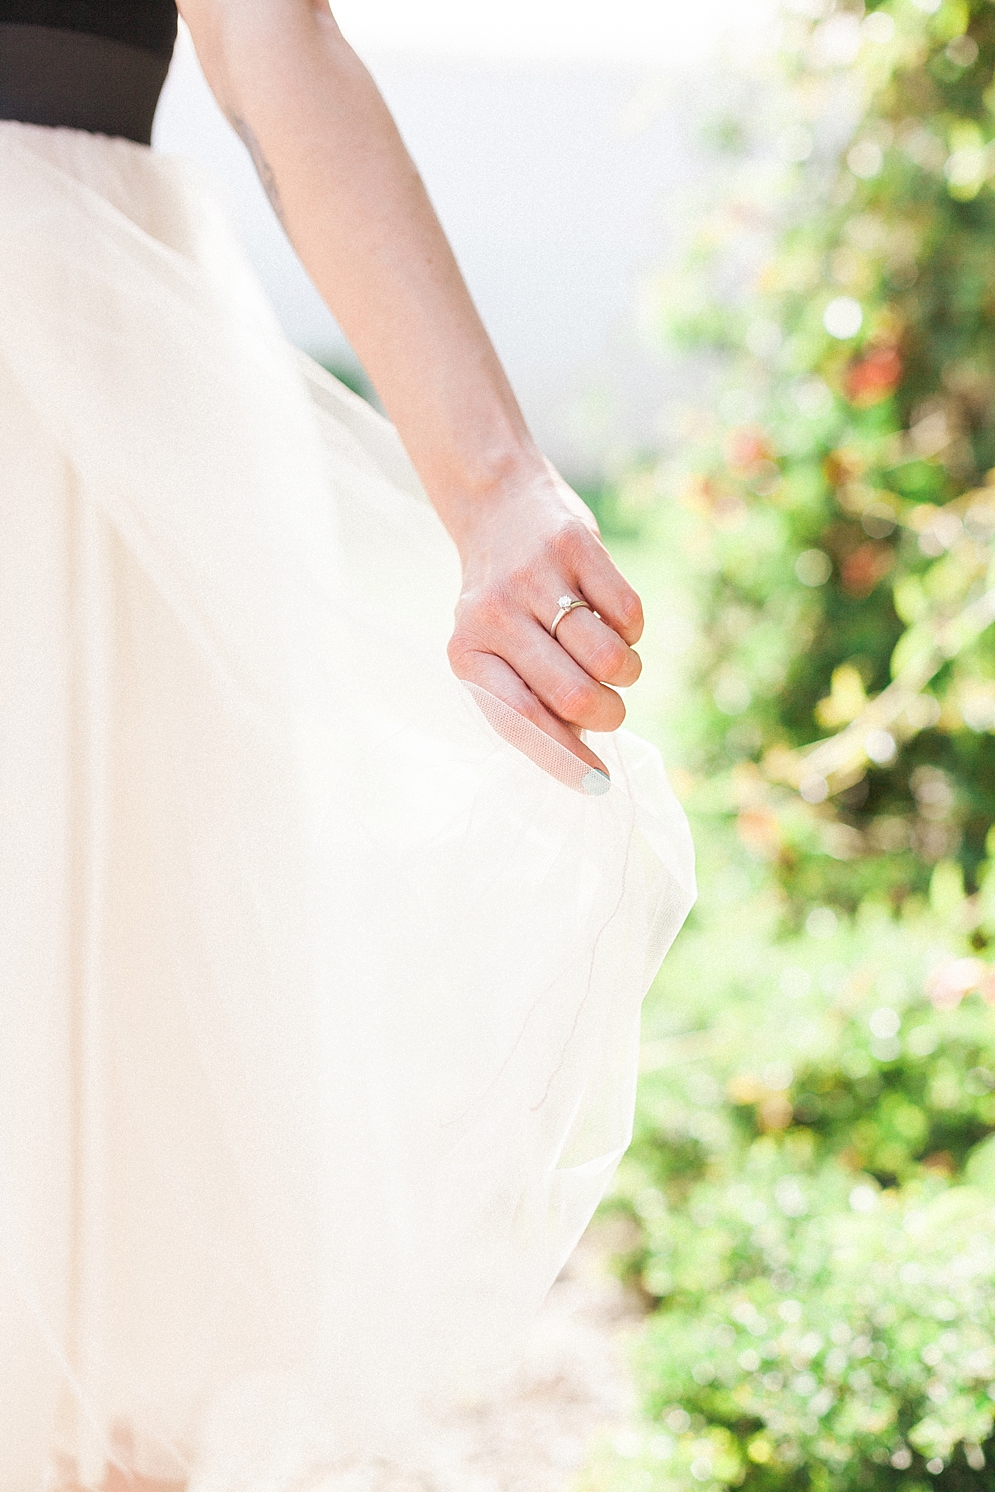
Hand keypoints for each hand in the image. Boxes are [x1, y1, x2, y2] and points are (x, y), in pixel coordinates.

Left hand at [446, 462, 643, 776]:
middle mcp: (493, 616)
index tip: (597, 782)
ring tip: (610, 661)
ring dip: (626, 674)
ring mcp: (535, 577)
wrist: (498, 505)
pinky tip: (609, 618)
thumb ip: (528, 699)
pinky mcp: (575, 545)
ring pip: (611, 659)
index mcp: (466, 654)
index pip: (520, 722)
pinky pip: (630, 615)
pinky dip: (632, 631)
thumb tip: (584, 760)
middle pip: (576, 696)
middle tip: (607, 707)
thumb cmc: (507, 603)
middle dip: (607, 716)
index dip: (564, 759)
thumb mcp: (495, 650)